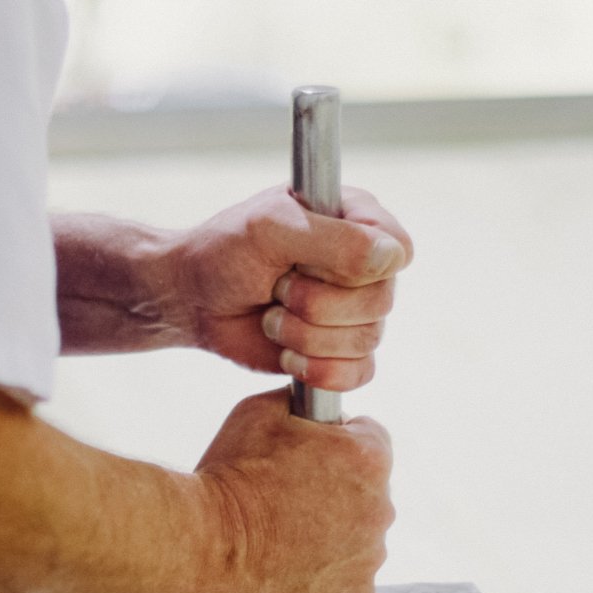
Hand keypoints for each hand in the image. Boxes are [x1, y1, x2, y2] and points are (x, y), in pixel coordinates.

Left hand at [174, 184, 411, 390]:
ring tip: (272, 318)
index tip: (310, 262)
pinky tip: (286, 354)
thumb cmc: (225, 252)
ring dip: (306, 336)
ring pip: (367, 340)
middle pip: (382, 301)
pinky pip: (359, 373)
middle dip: (317, 304)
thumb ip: (334, 240)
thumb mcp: (271, 230)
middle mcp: (364, 265)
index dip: (362, 267)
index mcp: (357, 219)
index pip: (399, 249)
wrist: (193, 299)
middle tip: (277, 289)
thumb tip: (391, 258)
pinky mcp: (342, 351)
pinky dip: (317, 369)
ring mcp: (355, 310)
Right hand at [194, 388, 393, 592]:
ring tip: (286, 531)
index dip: (337, 441)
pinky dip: (327, 570)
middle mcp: (381, 506)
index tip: (310, 455)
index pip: (370, 437)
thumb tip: (306, 400)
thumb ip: (299, 401)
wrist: (205, 543)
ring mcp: (369, 555)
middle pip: (368, 490)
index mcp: (368, 456)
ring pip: (359, 535)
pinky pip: (349, 575)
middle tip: (290, 495)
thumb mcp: (261, 410)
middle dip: (338, 488)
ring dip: (334, 530)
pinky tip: (291, 560)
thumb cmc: (231, 476)